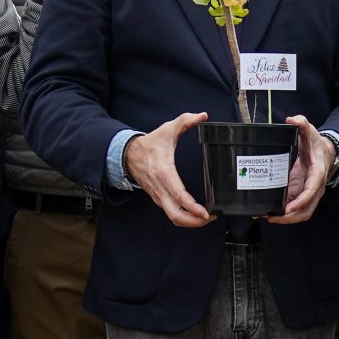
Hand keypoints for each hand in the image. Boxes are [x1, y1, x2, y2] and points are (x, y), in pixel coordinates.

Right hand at [127, 111, 213, 227]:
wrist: (129, 154)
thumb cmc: (150, 144)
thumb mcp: (167, 129)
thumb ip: (185, 121)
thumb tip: (202, 116)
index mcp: (164, 173)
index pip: (179, 196)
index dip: (192, 207)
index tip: (205, 213)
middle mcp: (160, 188)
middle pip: (175, 215)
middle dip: (193, 222)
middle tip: (209, 218)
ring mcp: (158, 196)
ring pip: (173, 217)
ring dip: (189, 222)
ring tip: (206, 218)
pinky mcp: (158, 198)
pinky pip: (170, 213)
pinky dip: (183, 218)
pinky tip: (195, 214)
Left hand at [268, 115, 334, 223]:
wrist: (324, 152)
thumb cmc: (316, 144)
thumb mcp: (310, 131)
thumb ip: (302, 123)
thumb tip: (291, 119)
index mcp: (317, 172)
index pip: (312, 190)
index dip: (301, 200)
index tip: (290, 207)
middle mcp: (315, 187)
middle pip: (306, 209)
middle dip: (290, 217)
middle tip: (273, 217)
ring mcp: (308, 193)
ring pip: (301, 212)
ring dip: (286, 218)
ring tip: (268, 217)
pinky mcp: (300, 194)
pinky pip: (294, 208)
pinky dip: (283, 213)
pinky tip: (269, 212)